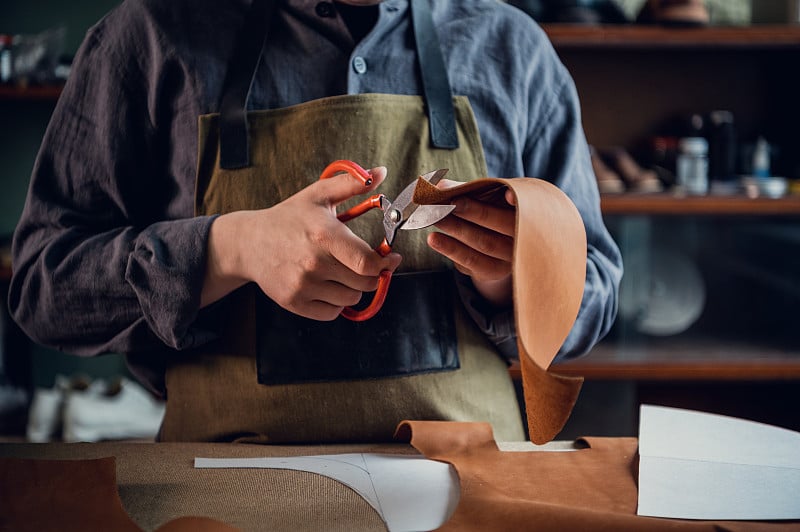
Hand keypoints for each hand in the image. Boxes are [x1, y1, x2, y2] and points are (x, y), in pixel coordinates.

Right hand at [202, 167, 401, 319]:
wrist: (249, 243)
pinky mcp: (294, 302)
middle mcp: (313, 263)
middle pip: (364, 284)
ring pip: (350, 299)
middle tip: (364, 265)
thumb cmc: (289, 218)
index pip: (368, 263)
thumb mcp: (318, 195)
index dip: (386, 264)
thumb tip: (381, 172)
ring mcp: (303, 285)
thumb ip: (352, 183)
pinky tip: (327, 285)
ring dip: (352, 288)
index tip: (391, 259)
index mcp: (324, 235)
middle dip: (371, 275)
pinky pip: (332, 313)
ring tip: (340, 272)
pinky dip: (335, 303)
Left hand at [426, 179, 515, 307]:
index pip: (524, 207)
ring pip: (484, 244)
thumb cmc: (495, 210)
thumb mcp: (490, 197)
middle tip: (447, 202)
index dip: (517, 202)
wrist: (502, 243)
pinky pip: (472, 261)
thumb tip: (440, 187)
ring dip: (456, 230)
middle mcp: (526, 238)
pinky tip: (434, 239)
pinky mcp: (494, 270)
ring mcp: (511, 257)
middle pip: (502, 223)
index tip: (507, 194)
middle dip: (473, 212)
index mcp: (531, 214)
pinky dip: (451, 249)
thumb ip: (468, 189)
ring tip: (433, 218)